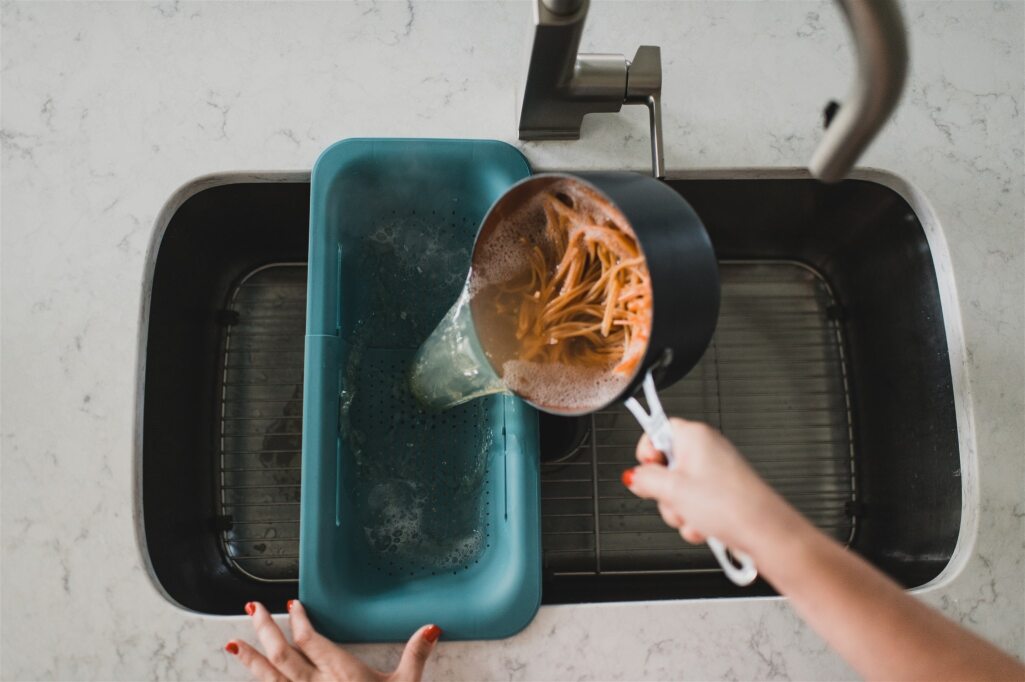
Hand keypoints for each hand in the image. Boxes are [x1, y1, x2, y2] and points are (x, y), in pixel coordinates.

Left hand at [226, 601, 439, 681]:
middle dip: (265, 630)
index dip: (299, 621)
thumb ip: (415, 656)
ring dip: (252, 660)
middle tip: (253, 610)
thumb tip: (430, 629)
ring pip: (270, 679)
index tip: (292, 606)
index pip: (311, 640)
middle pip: (282, 653)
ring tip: (235, 645)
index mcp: (341, 673)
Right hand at [622, 418, 799, 557]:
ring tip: (692, 517)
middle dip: (664, 491)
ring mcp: (715, 472)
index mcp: (694, 436)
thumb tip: (634, 476)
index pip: (657, 430)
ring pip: (678, 490)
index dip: (646, 451)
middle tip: (673, 499)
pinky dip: (694, 518)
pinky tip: (703, 526)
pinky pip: (695, 504)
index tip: (645, 469)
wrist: (763, 531)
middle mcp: (706, 449)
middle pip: (666, 465)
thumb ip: (645, 479)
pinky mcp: (722, 493)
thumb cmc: (729, 504)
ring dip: (678, 510)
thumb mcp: (672, 490)